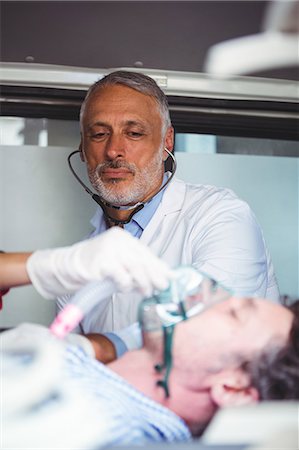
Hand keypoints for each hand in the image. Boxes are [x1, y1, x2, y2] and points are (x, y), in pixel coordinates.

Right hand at [26, 228, 172, 298]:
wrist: (67, 267)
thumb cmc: (94, 267)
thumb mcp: (117, 263)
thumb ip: (136, 268)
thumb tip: (161, 277)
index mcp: (123, 238)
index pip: (146, 253)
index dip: (159, 266)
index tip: (171, 278)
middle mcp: (117, 240)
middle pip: (143, 260)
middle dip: (155, 276)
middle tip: (162, 288)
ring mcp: (109, 249)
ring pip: (135, 268)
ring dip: (143, 283)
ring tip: (146, 292)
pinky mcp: (102, 262)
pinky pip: (121, 276)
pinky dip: (125, 285)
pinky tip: (124, 289)